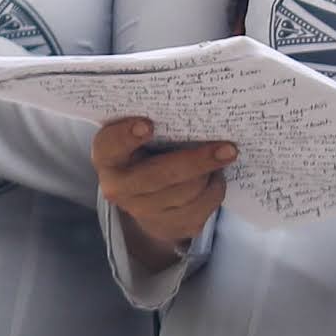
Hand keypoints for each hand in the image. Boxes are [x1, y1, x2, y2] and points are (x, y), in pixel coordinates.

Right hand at [92, 113, 235, 255]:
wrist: (147, 196)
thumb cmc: (147, 151)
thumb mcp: (140, 135)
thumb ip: (154, 122)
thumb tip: (192, 108)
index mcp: (108, 156)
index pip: (110, 145)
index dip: (127, 136)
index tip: (148, 125)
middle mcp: (118, 188)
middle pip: (161, 175)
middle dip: (198, 161)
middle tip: (228, 149)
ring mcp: (141, 212)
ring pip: (187, 192)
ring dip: (209, 174)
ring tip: (220, 158)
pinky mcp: (167, 227)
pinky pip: (200, 209)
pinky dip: (214, 191)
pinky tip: (213, 179)